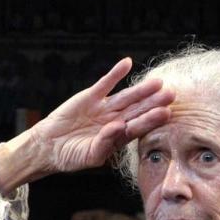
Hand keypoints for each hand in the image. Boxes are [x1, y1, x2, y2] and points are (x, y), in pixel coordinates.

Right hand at [31, 58, 173, 172]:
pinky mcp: (91, 96)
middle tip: (171, 94)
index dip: (151, 120)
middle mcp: (115, 121)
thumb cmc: (70, 156)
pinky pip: (105, 83)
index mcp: (118, 137)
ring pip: (126, 97)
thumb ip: (105, 143)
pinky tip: (127, 63)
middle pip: (137, 110)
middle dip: (153, 102)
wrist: (48, 145)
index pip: (138, 127)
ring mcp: (104, 107)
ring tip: (156, 82)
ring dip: (141, 89)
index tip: (166, 113)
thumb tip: (119, 127)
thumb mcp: (89, 155)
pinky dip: (115, 73)